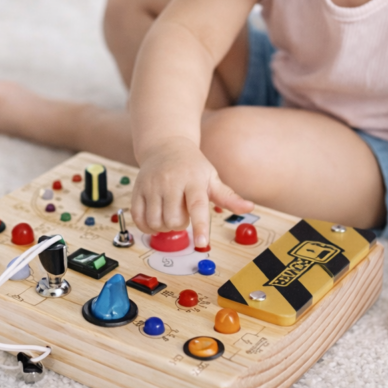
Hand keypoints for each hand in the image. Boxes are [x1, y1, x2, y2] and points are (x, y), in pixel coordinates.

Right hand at [131, 137, 253, 247]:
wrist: (165, 146)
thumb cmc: (191, 165)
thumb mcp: (211, 177)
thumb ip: (228, 196)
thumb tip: (249, 207)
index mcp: (193, 179)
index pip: (197, 205)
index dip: (200, 225)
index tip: (202, 242)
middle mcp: (170, 182)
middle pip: (174, 219)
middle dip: (181, 224)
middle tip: (184, 213)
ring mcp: (151, 185)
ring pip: (156, 222)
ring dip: (164, 227)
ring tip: (170, 215)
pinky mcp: (138, 190)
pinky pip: (139, 218)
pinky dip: (147, 226)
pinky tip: (155, 219)